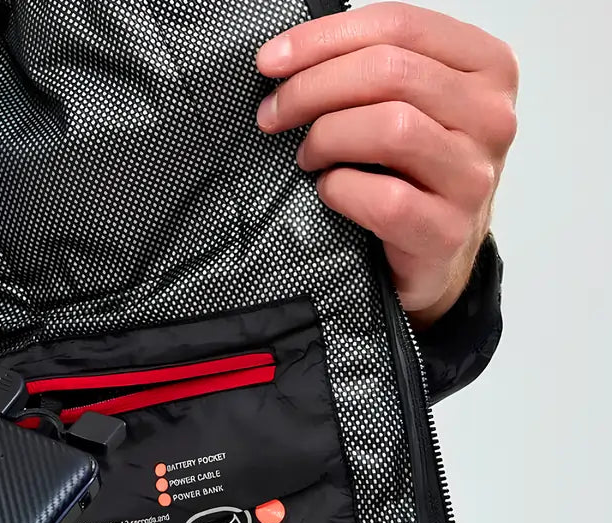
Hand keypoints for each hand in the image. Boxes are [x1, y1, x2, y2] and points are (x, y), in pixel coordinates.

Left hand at [256, 2, 518, 327]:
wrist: (438, 260)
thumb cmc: (415, 177)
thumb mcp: (410, 108)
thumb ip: (372, 72)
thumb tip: (289, 57)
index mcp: (485, 67)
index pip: (399, 24)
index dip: (324, 39)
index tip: (270, 61)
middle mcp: (491, 115)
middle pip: (389, 72)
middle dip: (312, 89)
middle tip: (273, 114)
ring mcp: (474, 176)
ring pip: (391, 128)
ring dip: (328, 138)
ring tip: (307, 156)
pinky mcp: (448, 230)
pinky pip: (384, 199)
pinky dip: (341, 190)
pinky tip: (330, 191)